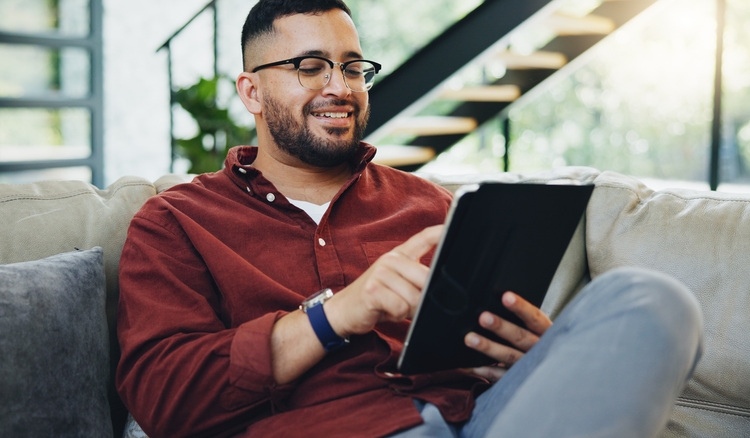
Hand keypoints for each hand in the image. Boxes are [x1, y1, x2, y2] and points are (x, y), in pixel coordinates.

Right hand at [325, 225, 442, 337]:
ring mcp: (380, 273)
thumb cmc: (377, 298)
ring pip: (414, 297)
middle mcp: (390, 259)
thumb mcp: (398, 284)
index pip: (422, 238)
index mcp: (399, 256)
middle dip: (421, 299)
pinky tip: (384, 310)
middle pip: (426, 278)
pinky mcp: (373, 290)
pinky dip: (396, 316)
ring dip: (407, 310)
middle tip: (405, 302)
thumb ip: (417, 279)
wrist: (344, 309)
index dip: (439, 232)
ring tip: (391, 305)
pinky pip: (401, 308)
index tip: (451, 226)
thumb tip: (438, 285)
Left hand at [463, 291, 551, 381]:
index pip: (534, 317)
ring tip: (470, 339)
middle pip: (520, 336)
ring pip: (508, 356)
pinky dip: (485, 370)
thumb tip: (501, 301)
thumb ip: (525, 320)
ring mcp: (530, 366)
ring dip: (488, 347)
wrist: (557, 375)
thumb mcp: (542, 331)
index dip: (521, 307)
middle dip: (501, 327)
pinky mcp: (520, 380)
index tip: (506, 297)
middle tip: (483, 317)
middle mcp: (540, 349)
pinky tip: (471, 366)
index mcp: (547, 332)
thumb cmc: (543, 344)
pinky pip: (501, 376)